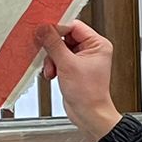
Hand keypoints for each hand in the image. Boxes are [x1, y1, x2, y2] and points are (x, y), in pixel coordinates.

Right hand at [38, 20, 122, 139]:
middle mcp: (91, 50)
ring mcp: (82, 59)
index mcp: (97, 44)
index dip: (57, 28)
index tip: (44, 31)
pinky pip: (58, 59)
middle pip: (65, 37)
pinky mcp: (73, 68)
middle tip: (46, 54)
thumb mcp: (67, 65)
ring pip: (59, 49)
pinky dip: (52, 66)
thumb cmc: (88, 94)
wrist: (88, 115)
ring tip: (52, 70)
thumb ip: (53, 44)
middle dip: (53, 48)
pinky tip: (52, 74)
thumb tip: (44, 28)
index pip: (74, 26)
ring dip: (51, 59)